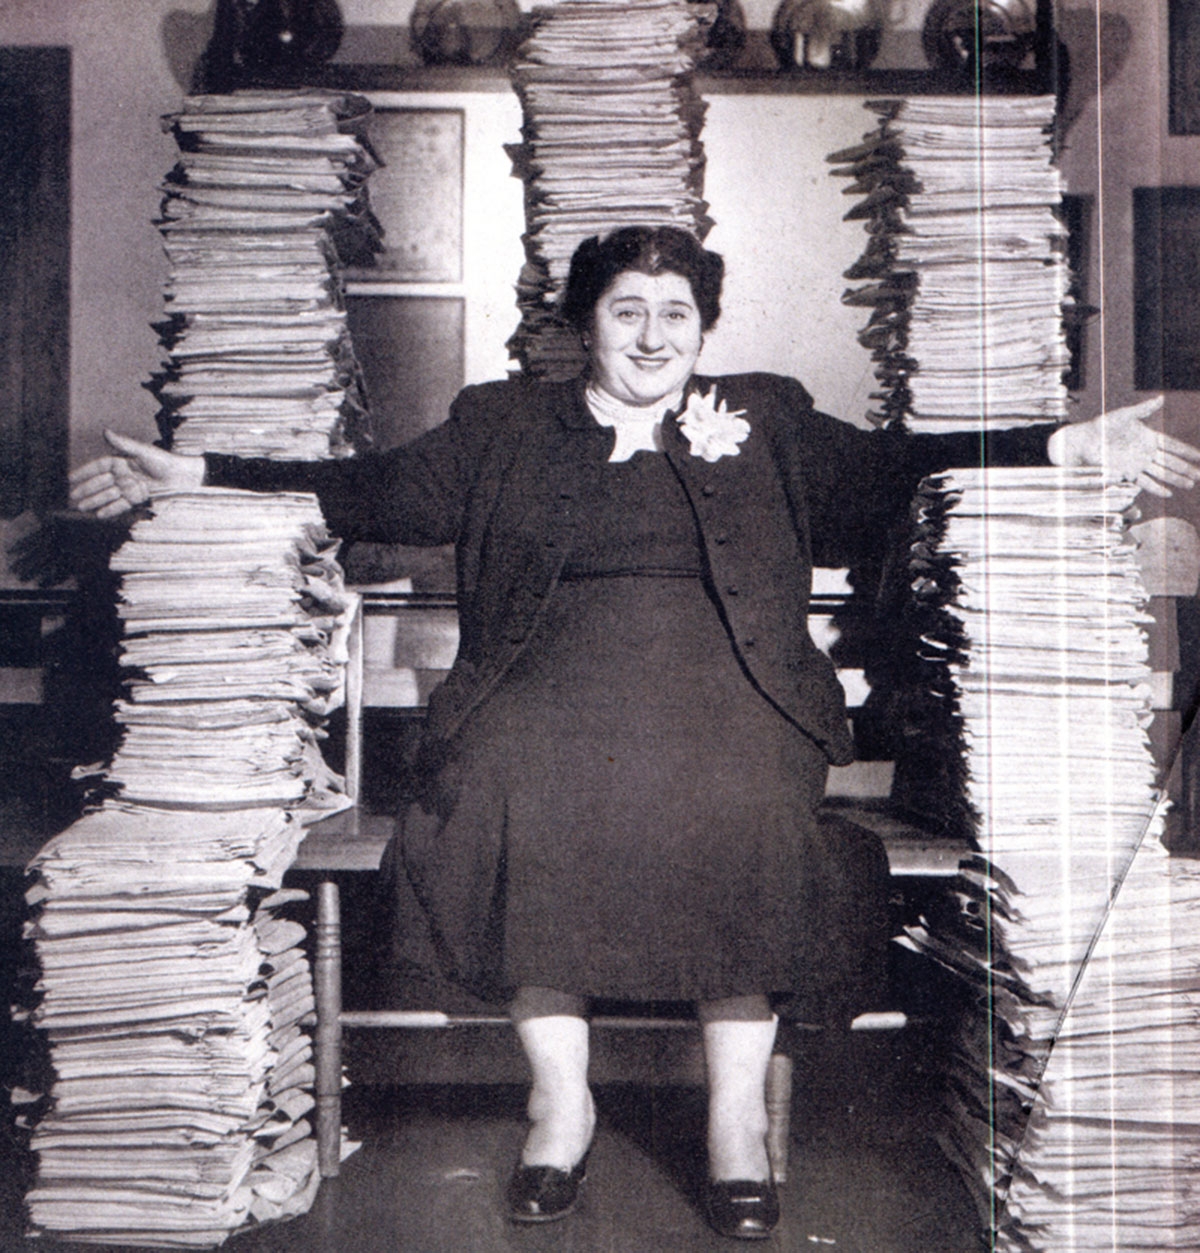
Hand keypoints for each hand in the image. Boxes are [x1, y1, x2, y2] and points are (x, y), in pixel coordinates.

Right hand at [68, 431, 205, 519]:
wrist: (182, 477)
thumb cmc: (163, 461)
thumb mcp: (142, 451)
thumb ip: (123, 444)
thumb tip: (105, 431)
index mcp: (121, 461)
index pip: (98, 467)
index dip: (84, 472)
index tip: (70, 479)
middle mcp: (123, 475)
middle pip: (101, 483)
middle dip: (86, 490)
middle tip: (72, 498)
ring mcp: (129, 487)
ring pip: (108, 495)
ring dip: (94, 501)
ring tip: (80, 508)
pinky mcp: (137, 498)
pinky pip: (121, 505)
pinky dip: (110, 509)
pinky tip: (98, 514)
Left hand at [1047, 396, 1199, 497]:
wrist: (1084, 441)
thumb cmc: (1102, 426)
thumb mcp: (1124, 415)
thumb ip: (1143, 409)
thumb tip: (1161, 398)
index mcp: (1149, 438)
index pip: (1173, 446)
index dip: (1187, 451)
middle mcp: (1146, 453)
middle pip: (1171, 462)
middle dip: (1187, 468)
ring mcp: (1138, 464)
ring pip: (1161, 473)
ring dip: (1176, 479)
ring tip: (1190, 484)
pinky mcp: (1127, 473)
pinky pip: (1144, 482)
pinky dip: (1156, 488)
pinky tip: (1168, 493)